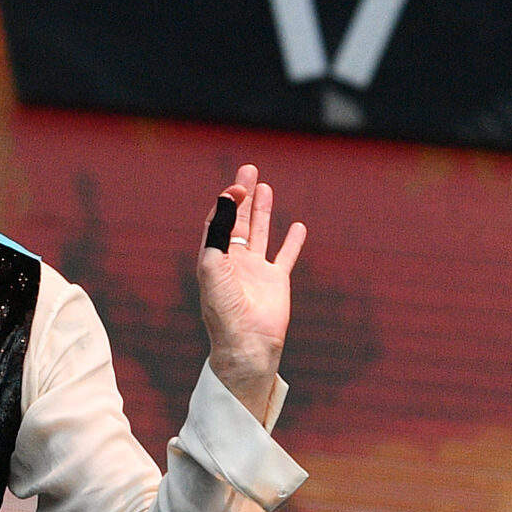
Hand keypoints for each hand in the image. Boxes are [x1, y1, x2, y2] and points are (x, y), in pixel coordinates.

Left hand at [197, 164, 306, 420]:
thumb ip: (219, 233)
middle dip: (243, 196)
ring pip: (260, 233)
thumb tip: (227, 199)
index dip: (226, 202)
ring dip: (263, 210)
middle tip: (249, 169)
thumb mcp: (213, 266)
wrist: (246, 341)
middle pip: (238, 221)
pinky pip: (285, 256)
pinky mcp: (276, 282)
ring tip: (265, 187)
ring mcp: (255, 271)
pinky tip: (298, 226)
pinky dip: (292, 241)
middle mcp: (233, 262)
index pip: (219, 222)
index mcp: (213, 259)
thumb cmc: (223, 308)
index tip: (236, 186)